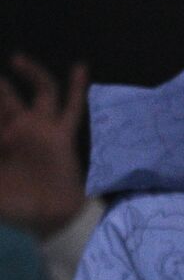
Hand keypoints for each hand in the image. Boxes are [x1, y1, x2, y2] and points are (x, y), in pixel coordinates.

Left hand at [0, 54, 87, 235]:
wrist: (52, 220)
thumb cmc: (15, 206)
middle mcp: (17, 129)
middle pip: (5, 98)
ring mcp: (41, 130)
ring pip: (39, 94)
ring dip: (31, 74)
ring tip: (17, 59)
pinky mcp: (62, 135)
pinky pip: (72, 108)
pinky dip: (76, 88)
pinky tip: (80, 67)